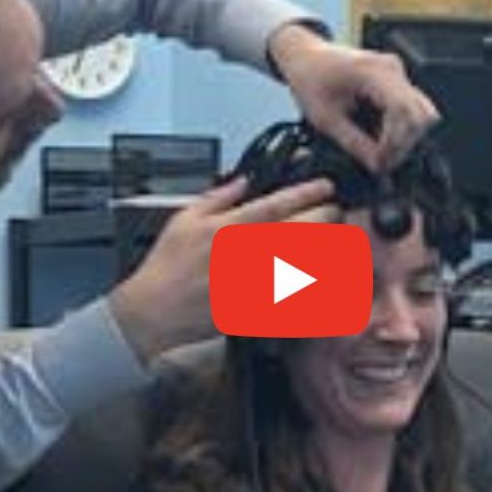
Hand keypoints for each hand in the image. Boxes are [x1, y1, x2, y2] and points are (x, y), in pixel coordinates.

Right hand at [105, 175, 336, 359]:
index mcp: (230, 228)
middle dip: (325, 217)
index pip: (277, 204)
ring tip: (335, 238)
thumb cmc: (166, 266)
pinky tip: (321, 275)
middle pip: (300, 231)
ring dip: (325, 247)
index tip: (325, 187)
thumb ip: (217, 197)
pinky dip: (313, 284)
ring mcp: (256, 283)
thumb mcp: (184, 218)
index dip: (307, 193)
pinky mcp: (259, 308)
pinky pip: (295, 296)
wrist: (155, 311)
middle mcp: (247, 255)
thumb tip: (243, 180)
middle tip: (334, 210)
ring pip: (305, 262)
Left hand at [269, 24, 441, 172]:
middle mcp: (392, 68)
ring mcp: (397, 72)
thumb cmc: (310, 79)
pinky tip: (380, 137)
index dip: (395, 142)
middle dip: (402, 144)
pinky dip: (400, 128)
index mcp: (373, 72)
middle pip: (420, 115)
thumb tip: (378, 166)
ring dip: (404, 137)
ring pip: (422, 113)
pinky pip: (412, 108)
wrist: (305, 56)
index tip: (379, 162)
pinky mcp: (396, 80)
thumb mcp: (325, 118)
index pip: (403, 111)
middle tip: (380, 162)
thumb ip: (355, 144)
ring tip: (380, 151)